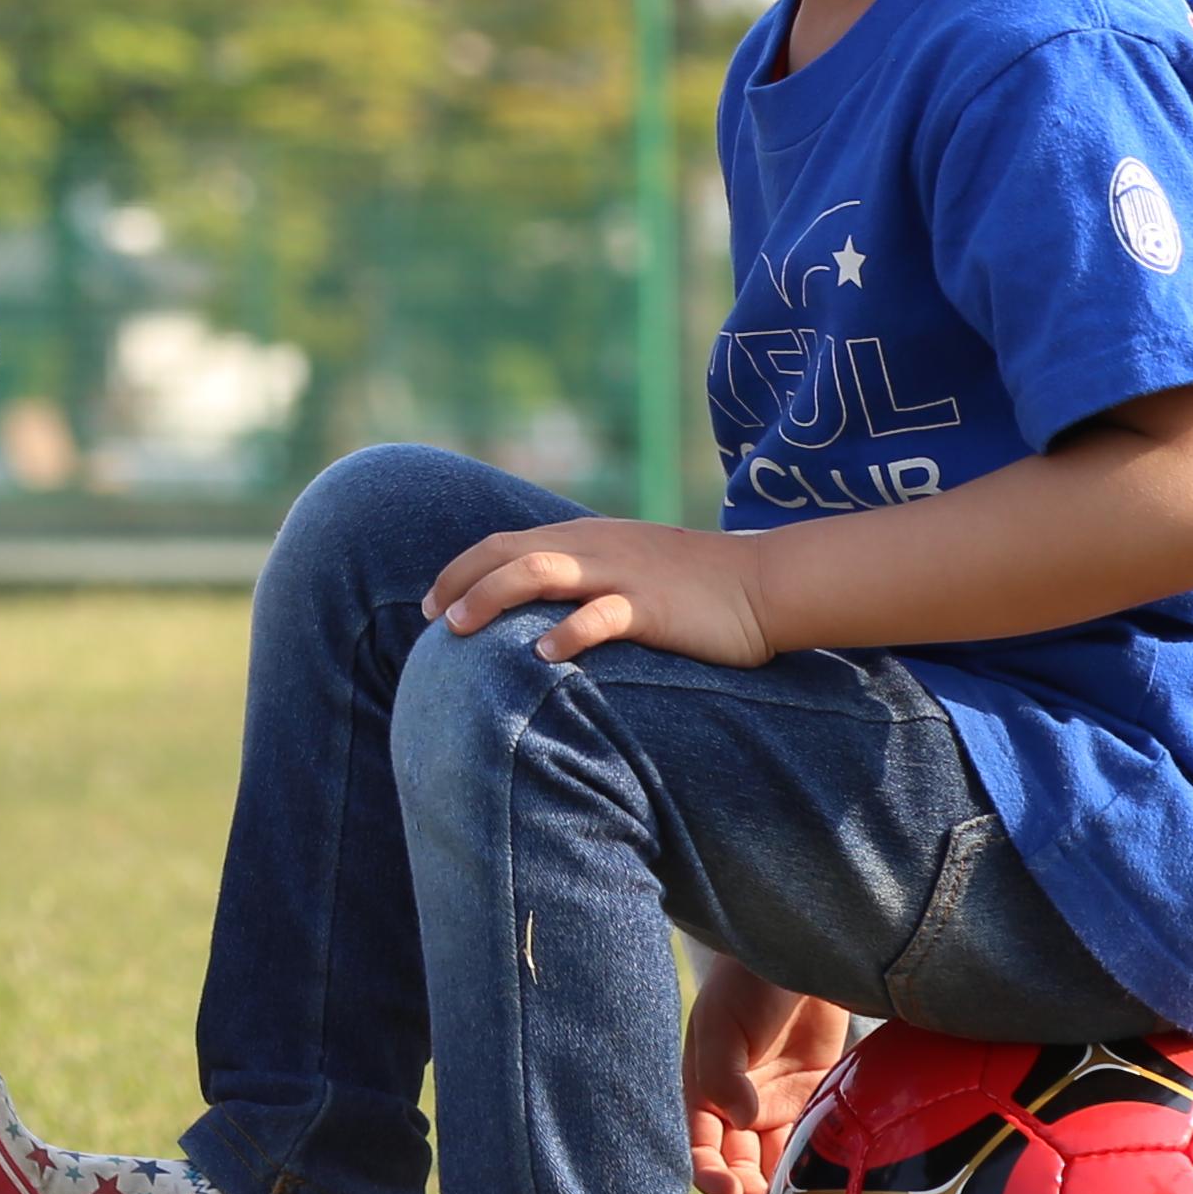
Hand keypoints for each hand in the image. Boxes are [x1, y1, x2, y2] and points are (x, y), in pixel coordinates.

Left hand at [422, 516, 774, 665]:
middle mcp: (594, 547)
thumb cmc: (692, 586)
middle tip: (430, 620)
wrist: (762, 584)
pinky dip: (567, 632)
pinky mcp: (652, 606)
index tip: (429, 603)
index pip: (504, 543)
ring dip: (492, 597)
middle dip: (461, 582)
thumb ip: (583, 577)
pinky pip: (600, 614)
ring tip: (458, 628)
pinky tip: (542, 656)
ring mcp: (621, 573)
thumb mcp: (627, 568)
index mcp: (584, 537)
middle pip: (509, 552)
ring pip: (540, 571)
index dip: (460, 570)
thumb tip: (536, 610)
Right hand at [685, 958, 855, 1193]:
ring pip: (778, 1164)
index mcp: (705, 1093)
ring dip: (783, 1188)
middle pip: (739, 1166)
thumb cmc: (746, 982)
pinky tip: (828, 1180)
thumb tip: (741, 1119)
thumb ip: (723, 1072)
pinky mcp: (817, 1102)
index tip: (726, 1188)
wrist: (800, 954)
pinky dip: (817, 1165)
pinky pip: (814, 1144)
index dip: (709, 1174)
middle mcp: (739, 1108)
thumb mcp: (722, 1022)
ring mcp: (779, 1107)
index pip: (700, 1147)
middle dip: (748, 1191)